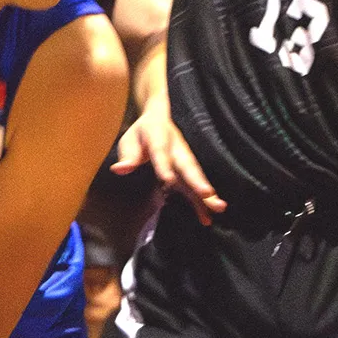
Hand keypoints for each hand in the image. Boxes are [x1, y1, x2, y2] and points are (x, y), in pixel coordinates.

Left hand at [113, 105, 225, 224]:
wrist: (157, 118)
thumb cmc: (141, 133)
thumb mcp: (129, 139)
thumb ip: (127, 155)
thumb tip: (119, 169)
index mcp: (159, 136)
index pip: (161, 152)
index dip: (164, 166)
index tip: (168, 180)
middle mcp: (177, 149)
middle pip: (187, 166)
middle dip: (197, 181)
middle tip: (207, 194)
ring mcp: (184, 160)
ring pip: (196, 178)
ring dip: (206, 194)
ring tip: (218, 208)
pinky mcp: (186, 172)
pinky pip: (194, 187)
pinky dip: (201, 202)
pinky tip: (207, 218)